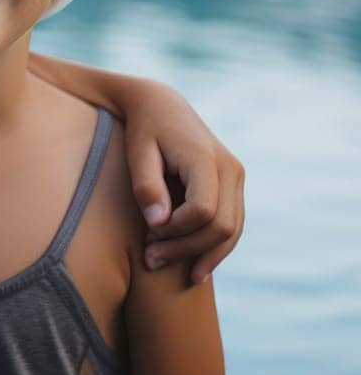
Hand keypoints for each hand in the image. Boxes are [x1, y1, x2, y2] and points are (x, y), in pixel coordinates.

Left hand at [124, 84, 244, 283]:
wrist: (160, 104)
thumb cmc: (143, 128)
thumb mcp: (137, 152)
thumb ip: (147, 186)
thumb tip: (158, 224)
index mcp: (205, 158)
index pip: (202, 210)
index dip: (177, 231)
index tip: (148, 235)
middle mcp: (230, 168)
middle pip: (222, 225)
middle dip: (188, 249)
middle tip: (151, 260)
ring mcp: (236, 177)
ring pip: (232, 230)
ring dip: (204, 255)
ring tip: (172, 270)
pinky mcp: (233, 185)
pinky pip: (232, 224)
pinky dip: (215, 247)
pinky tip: (194, 267)